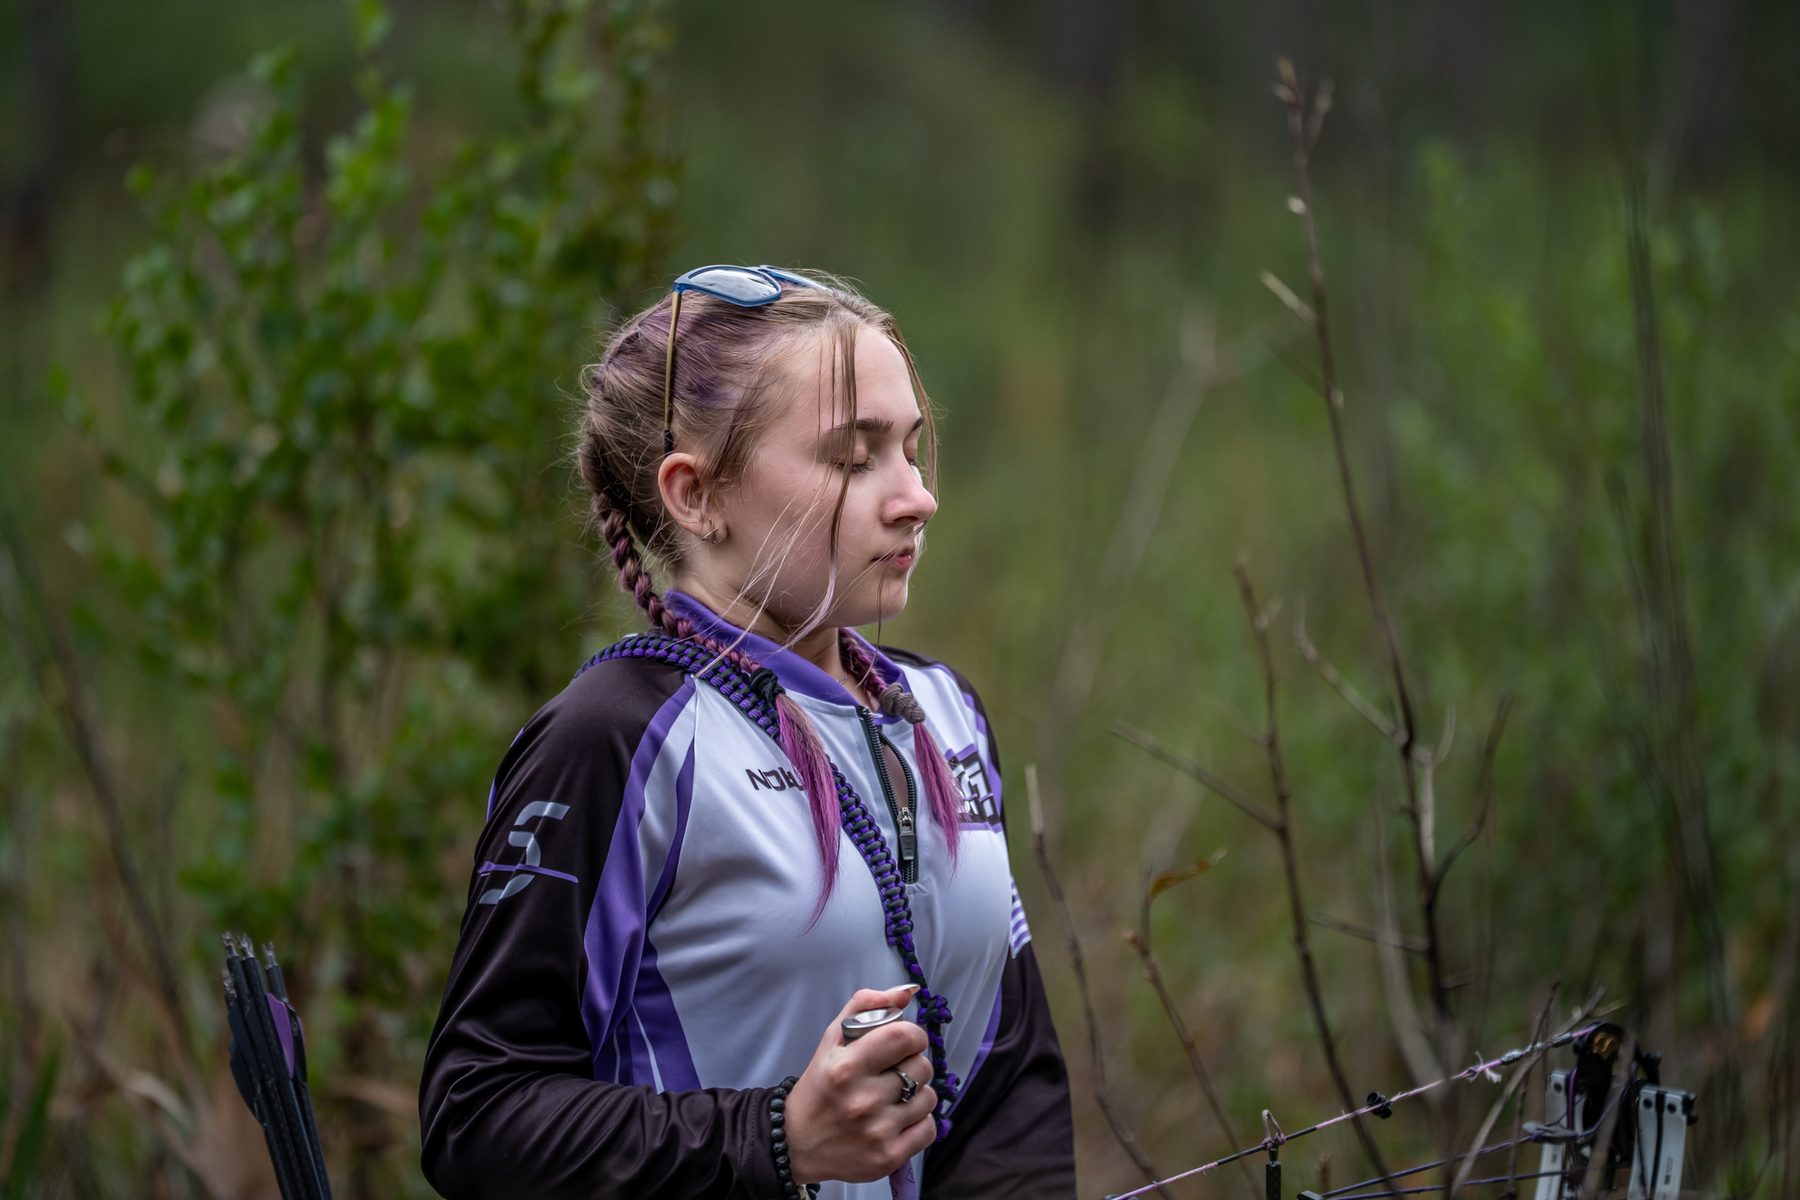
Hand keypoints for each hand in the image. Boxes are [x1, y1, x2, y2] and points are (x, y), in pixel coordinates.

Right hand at [784, 985, 938, 1184]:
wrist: (796, 1142)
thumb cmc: (820, 1085)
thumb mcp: (831, 1039)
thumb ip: (866, 1006)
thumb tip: (906, 992)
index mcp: (846, 1067)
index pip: (904, 1037)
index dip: (913, 1034)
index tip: (905, 1041)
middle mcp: (862, 1100)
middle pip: (922, 1067)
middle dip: (914, 1064)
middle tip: (895, 1070)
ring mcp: (876, 1132)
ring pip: (928, 1098)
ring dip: (917, 1094)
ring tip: (894, 1097)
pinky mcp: (887, 1158)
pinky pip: (928, 1129)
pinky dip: (919, 1122)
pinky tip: (898, 1119)